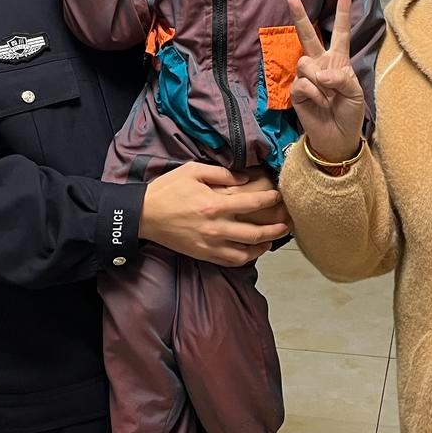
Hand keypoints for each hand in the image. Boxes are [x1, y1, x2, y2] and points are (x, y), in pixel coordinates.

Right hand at [138, 162, 288, 266]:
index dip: (270, 199)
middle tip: (288, 223)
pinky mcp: (203, 255)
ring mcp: (210, 245)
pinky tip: (252, 251)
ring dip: (264, 246)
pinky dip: (246, 258)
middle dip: (276, 228)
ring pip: (246, 252)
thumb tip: (246, 179)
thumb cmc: (168, 189)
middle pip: (255, 232)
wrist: (143, 215)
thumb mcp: (193, 171)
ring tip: (273, 239)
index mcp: (214, 204)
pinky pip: (230, 261)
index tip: (280, 196)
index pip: (252, 203)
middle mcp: (215, 228)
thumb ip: (222, 173)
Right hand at [287, 0, 365, 161]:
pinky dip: (313, 94)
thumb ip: (341, 78)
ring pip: (306, 62)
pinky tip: (320, 103)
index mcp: (339, 61)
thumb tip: (319, 73)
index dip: (342, 14)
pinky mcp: (296, 91)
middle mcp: (321, 64)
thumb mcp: (355, 93)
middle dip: (300, 16)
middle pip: (308, 36)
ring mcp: (307, 76)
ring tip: (327, 96)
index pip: (341, 33)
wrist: (338, 137)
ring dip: (319, 80)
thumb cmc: (350, 113)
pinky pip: (303, 83)